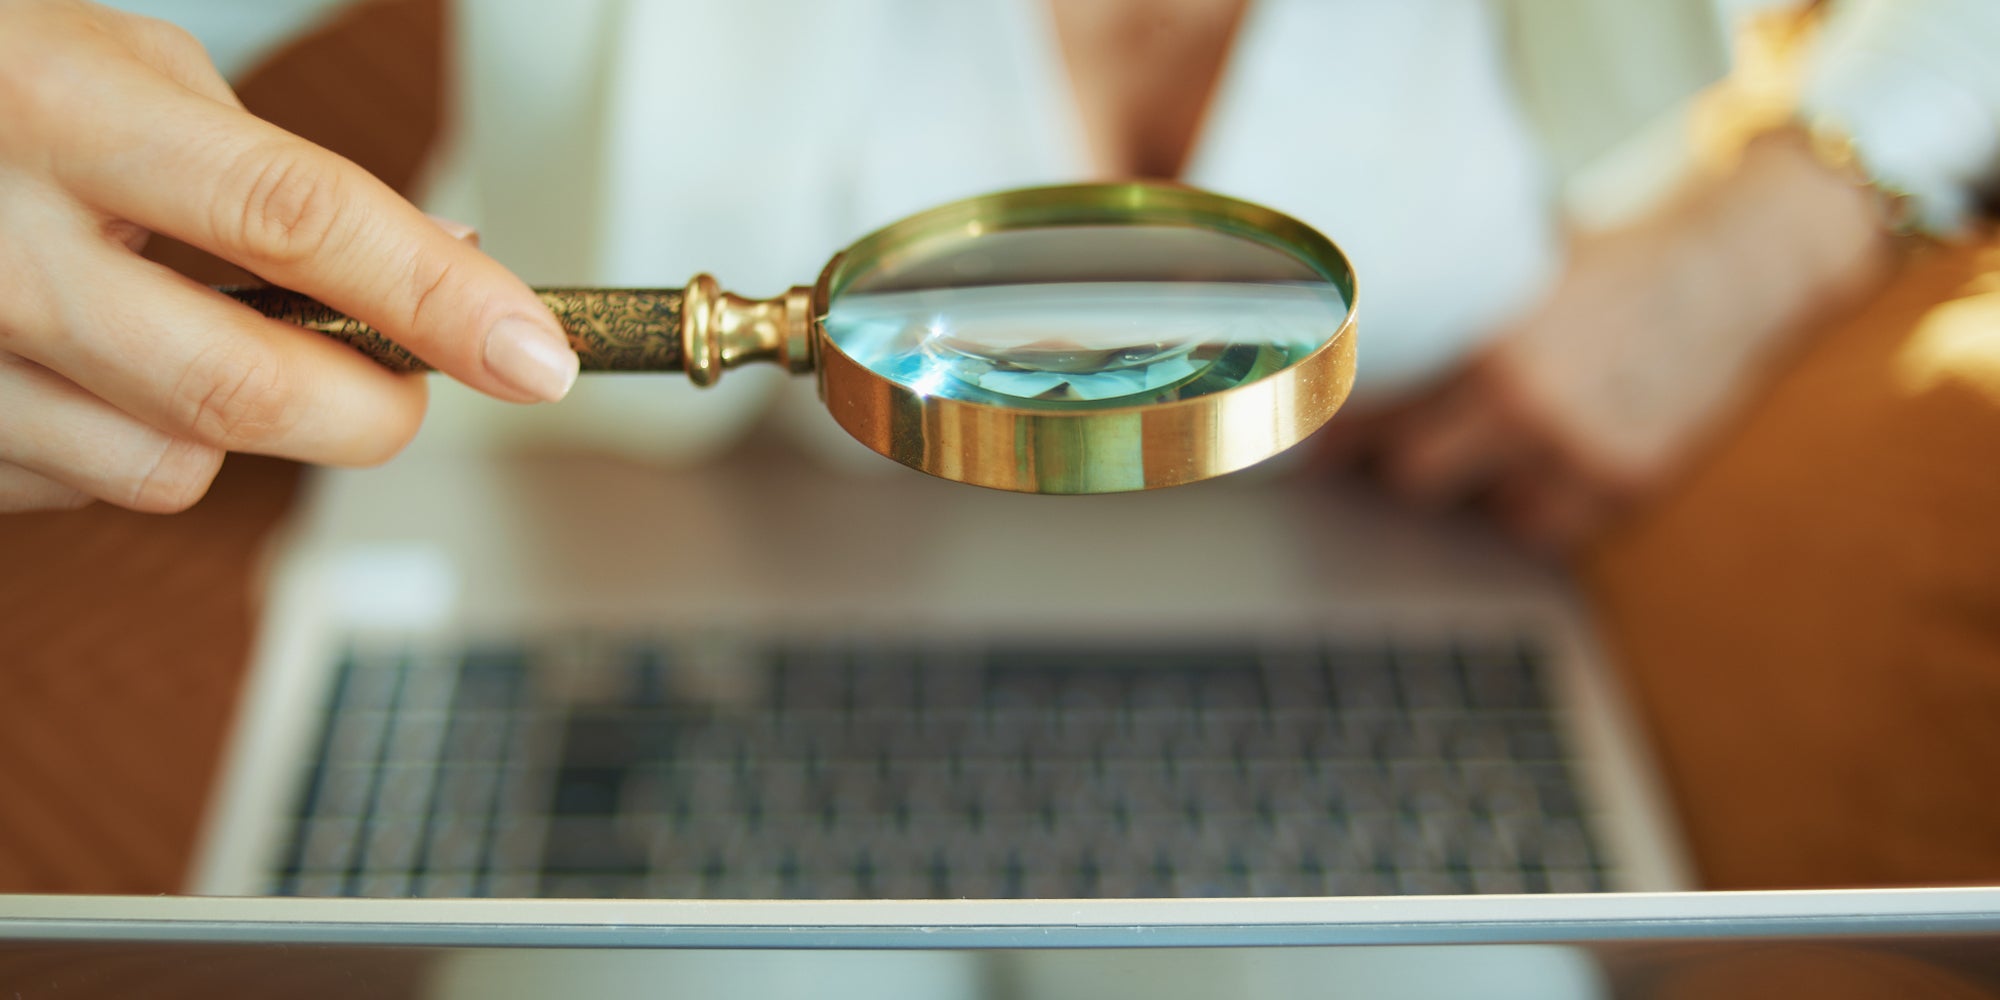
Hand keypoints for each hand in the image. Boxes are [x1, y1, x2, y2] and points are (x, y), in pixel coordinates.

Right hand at [0, 0, 576, 513]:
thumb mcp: (132, 71)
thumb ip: (281, 174)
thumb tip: (448, 266)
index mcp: (63, 112)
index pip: (294, 218)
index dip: (434, 297)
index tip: (535, 355)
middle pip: (245, 387)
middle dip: (372, 410)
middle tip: (406, 384)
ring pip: (172, 465)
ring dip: (241, 427)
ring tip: (201, 337)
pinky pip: (86, 487)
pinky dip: (135, 442)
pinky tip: (104, 368)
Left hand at [1325, 130, 1895, 548]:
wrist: (1740, 263)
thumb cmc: (1619, 255)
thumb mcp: (1520, 266)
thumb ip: (1456, 314)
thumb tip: (1363, 340)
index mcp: (1489, 343)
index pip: (1379, 411)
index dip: (1334, 434)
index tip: (1308, 447)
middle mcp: (1529, 404)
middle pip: (1413, 477)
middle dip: (1396, 466)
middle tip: (1386, 456)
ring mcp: (1582, 452)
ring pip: (1480, 514)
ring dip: (1472, 492)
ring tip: (1484, 453)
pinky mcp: (1628, 483)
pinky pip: (1546, 529)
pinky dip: (1531, 510)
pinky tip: (1535, 472)